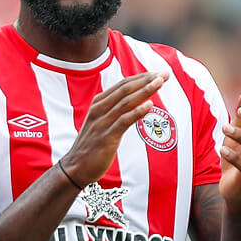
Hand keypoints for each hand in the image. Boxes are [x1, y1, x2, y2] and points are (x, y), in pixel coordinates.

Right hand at [60, 71, 166, 186]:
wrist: (75, 167)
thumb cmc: (91, 146)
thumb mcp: (100, 122)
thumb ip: (114, 110)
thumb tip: (134, 101)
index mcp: (97, 104)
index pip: (122, 85)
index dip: (141, 77)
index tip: (158, 72)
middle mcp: (98, 111)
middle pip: (125, 90)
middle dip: (146, 80)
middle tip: (165, 74)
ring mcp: (101, 124)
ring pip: (125, 102)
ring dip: (144, 91)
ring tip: (160, 83)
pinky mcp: (106, 138)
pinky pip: (123, 121)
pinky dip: (136, 112)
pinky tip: (149, 105)